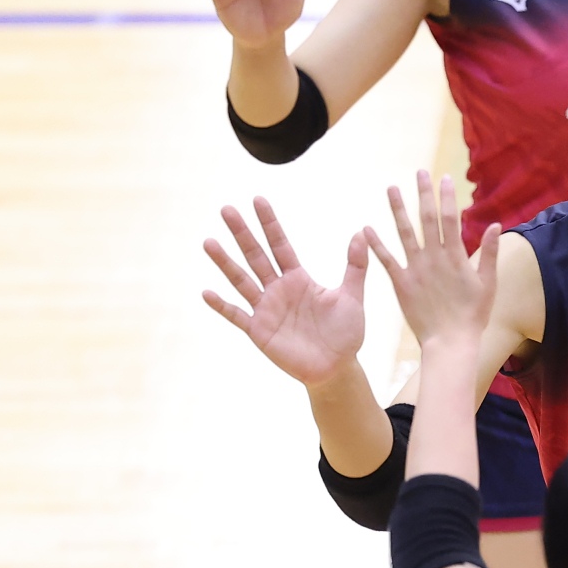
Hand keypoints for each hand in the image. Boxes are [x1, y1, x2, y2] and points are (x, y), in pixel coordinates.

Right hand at [202, 199, 369, 385]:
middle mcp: (278, 289)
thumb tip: (360, 233)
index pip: (280, 244)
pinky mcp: (259, 331)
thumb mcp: (353, 297)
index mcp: (298, 278)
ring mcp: (266, 309)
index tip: (258, 199)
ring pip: (241, 280)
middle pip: (256, 255)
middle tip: (227, 209)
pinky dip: (222, 305)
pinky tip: (207, 292)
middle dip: (242, 233)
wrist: (336, 367)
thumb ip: (355, 266)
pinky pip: (237, 315)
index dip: (269, 223)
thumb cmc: (345, 333)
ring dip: (225, 262)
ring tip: (208, 242)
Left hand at [365, 172, 499, 348]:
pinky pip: (386, 260)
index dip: (447, 197)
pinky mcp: (401, 284)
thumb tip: (496, 225)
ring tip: (390, 188)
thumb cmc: (473, 315)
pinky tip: (366, 228)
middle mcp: (434, 257)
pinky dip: (376, 244)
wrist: (451, 342)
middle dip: (423, 193)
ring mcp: (416, 269)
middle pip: (427, 218)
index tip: (444, 178)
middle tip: (419, 172)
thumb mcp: (488, 283)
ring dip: (397, 209)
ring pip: (404, 232)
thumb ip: (489, 253)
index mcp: (455, 256)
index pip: (450, 218)